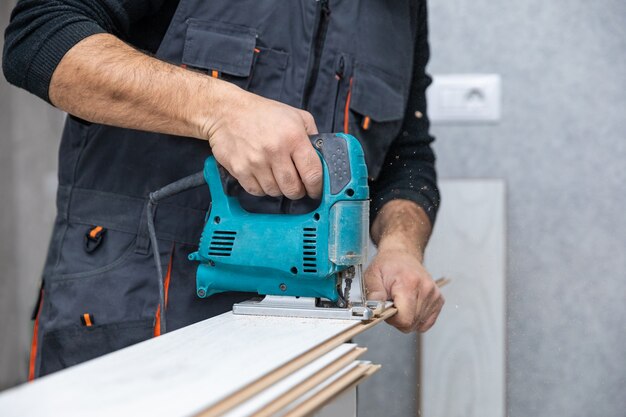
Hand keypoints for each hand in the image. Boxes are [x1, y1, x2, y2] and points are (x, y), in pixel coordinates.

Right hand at [203, 84, 321, 198]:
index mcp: (293, 137)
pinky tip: (262, 176)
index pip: (313, 173)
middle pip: (293, 189)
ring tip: (276, 175)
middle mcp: (275, 150)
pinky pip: (256, 191)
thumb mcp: (296, 116)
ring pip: (275, 192)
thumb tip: (322, 159)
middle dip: (298, 191)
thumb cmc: (262, 113)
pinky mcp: (240, 169)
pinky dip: (261, 188)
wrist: (226, 111)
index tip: (315, 190)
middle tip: (296, 185)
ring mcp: (256, 162)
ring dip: (278, 189)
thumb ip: (313, 137)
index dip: (317, 188)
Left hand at [365, 248, 443, 332]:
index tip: (387, 308)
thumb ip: (373, 294)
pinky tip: (410, 306)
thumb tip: (375, 310)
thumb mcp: (372, 276)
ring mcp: (434, 295)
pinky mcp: (439, 300)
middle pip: (411, 323)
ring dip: (407, 318)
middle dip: (398, 319)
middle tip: (392, 303)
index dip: (392, 319)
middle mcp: (426, 289)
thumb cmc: (387, 265)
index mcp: (410, 283)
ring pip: (418, 324)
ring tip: (400, 302)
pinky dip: (416, 319)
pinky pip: (426, 322)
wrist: (401, 256)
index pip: (405, 319)